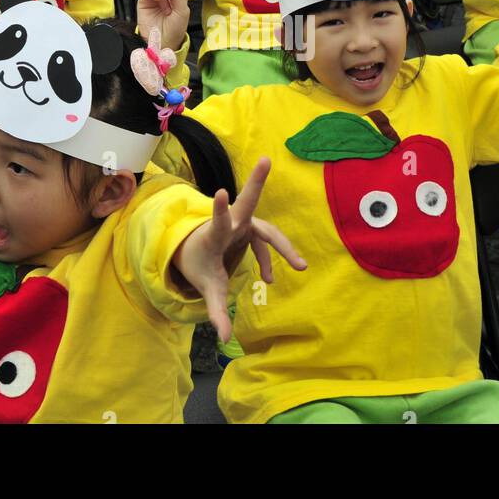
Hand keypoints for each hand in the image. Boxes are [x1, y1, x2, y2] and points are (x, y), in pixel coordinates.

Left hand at [171, 158, 305, 341]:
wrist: (197, 251)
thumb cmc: (198, 265)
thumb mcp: (206, 288)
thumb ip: (215, 310)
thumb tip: (223, 338)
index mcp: (214, 234)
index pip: (218, 220)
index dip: (221, 209)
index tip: (222, 192)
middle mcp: (231, 224)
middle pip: (247, 203)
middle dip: (256, 182)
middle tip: (266, 159)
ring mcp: (243, 225)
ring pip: (267, 230)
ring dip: (283, 247)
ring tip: (301, 266)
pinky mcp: (251, 230)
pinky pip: (266, 243)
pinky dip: (270, 260)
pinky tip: (270, 279)